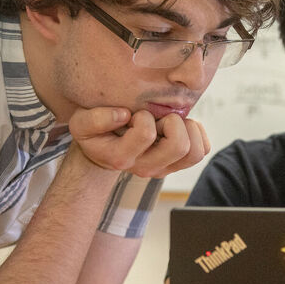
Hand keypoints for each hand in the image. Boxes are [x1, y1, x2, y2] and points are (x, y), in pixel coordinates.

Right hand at [68, 106, 210, 177]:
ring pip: (194, 152)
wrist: (103, 149)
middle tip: (157, 118)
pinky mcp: (178, 164)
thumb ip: (95, 119)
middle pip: (179, 146)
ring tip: (169, 122)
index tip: (131, 115)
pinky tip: (179, 126)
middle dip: (171, 122)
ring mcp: (164, 168)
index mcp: (122, 158)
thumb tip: (124, 115)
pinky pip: (202, 150)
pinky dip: (197, 133)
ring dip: (187, 128)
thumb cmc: (95, 132)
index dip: (142, 116)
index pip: (146, 133)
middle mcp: (146, 168)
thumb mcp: (82, 122)